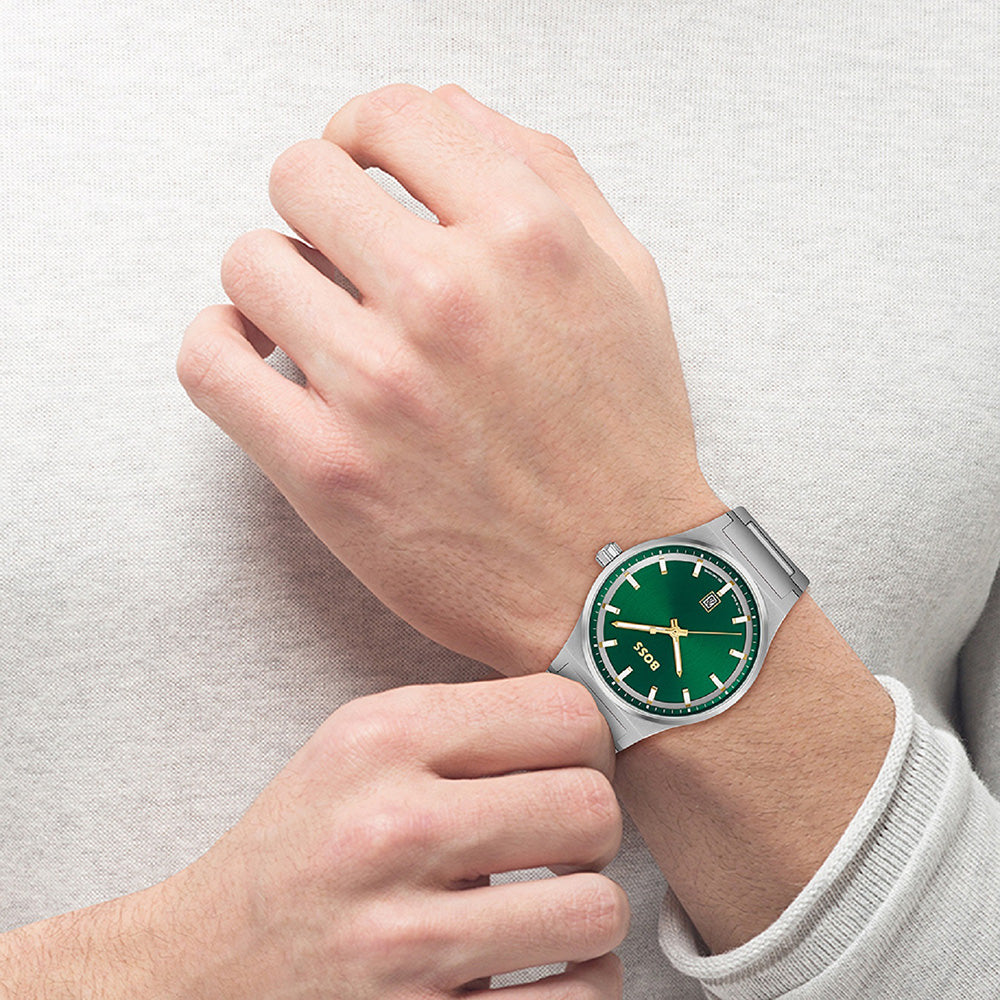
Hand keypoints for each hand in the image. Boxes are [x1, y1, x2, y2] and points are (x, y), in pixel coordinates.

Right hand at [155, 672, 626, 997]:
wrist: (199, 972)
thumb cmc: (304, 849)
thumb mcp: (358, 746)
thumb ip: (467, 725)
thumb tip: (596, 728)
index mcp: (383, 740)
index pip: (566, 714)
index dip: (591, 743)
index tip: (574, 767)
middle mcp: (390, 830)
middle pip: (592, 809)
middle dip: (594, 829)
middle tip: (564, 843)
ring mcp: (402, 943)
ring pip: (596, 910)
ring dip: (589, 914)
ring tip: (553, 909)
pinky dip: (581, 985)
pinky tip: (541, 970)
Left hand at [177, 82, 726, 675]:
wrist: (616, 582)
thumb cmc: (623, 436)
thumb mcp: (628, 279)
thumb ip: (546, 172)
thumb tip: (445, 111)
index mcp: (528, 237)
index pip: (390, 116)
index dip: (364, 134)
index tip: (361, 168)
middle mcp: (449, 298)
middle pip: (302, 175)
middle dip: (319, 205)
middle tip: (340, 251)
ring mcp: (379, 386)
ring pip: (249, 261)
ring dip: (275, 278)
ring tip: (310, 316)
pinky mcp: (327, 469)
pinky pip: (209, 360)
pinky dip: (219, 343)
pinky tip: (257, 355)